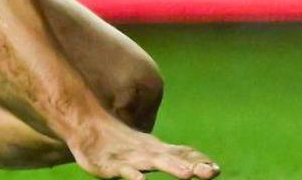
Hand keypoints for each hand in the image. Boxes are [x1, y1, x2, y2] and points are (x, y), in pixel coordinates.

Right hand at [66, 116, 219, 179]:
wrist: (86, 125)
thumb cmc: (121, 144)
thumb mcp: (149, 150)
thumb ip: (173, 157)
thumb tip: (196, 165)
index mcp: (158, 150)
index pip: (183, 154)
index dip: (199, 161)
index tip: (216, 170)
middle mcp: (147, 153)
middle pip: (173, 158)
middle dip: (192, 166)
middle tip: (211, 173)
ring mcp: (129, 158)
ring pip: (152, 162)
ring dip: (171, 166)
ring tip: (187, 174)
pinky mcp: (110, 165)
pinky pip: (123, 171)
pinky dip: (133, 176)